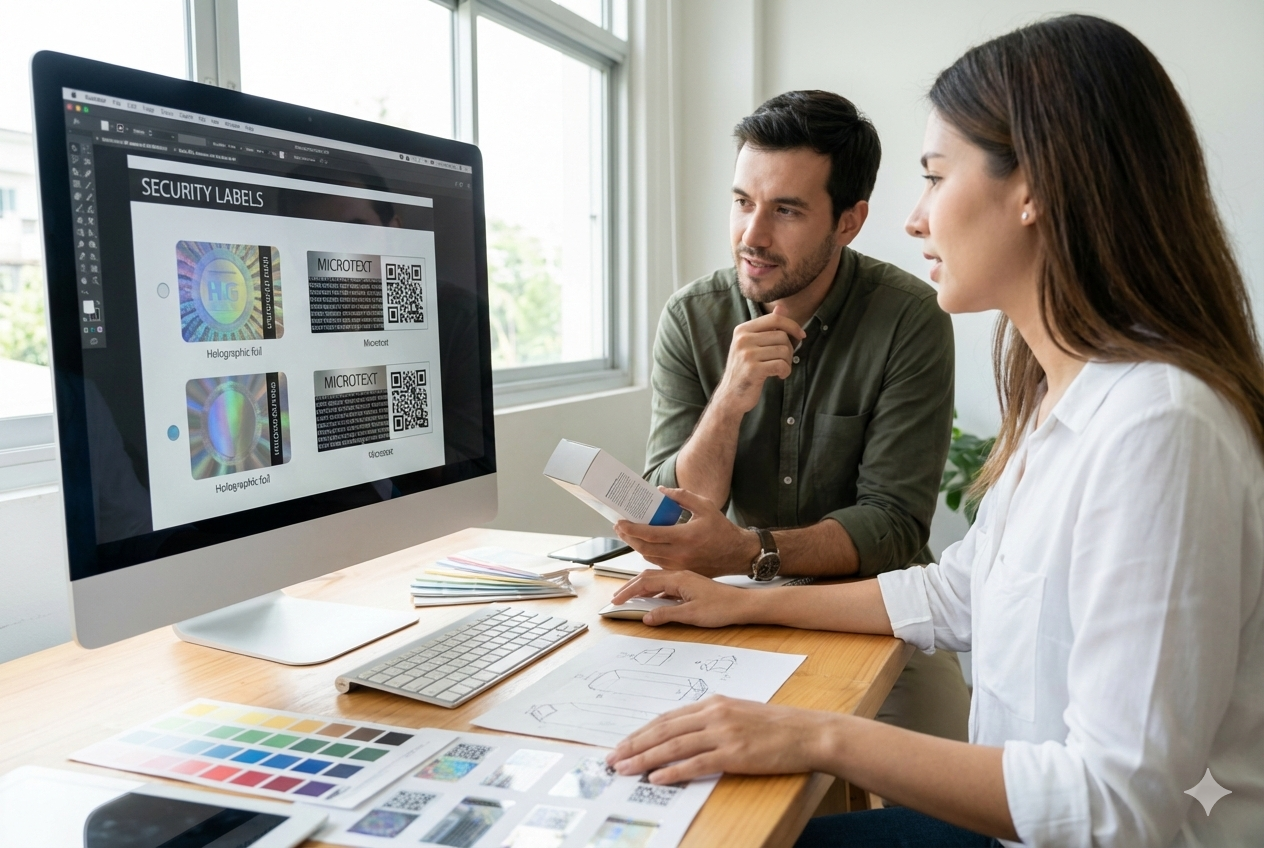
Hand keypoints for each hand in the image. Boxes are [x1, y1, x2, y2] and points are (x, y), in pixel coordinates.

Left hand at [606, 696, 841, 783]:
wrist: (807, 732)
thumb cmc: (776, 726)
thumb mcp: (739, 713)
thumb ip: (712, 721)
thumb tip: (684, 734)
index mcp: (713, 703)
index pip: (667, 718)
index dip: (641, 732)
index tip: (623, 743)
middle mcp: (714, 714)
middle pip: (664, 730)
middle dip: (634, 744)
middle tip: (612, 758)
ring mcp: (724, 733)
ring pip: (674, 746)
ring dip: (645, 758)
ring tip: (625, 768)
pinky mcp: (735, 754)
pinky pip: (696, 763)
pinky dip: (673, 771)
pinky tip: (656, 778)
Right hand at [610, 569, 755, 626]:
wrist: (742, 604)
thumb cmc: (721, 608)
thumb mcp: (691, 615)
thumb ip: (667, 615)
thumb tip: (646, 617)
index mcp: (678, 579)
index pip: (645, 582)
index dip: (628, 591)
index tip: (616, 600)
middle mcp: (679, 575)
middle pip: (648, 578)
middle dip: (630, 587)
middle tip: (617, 598)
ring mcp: (684, 579)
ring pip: (656, 581)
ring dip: (641, 589)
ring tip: (629, 598)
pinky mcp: (689, 585)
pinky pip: (665, 586)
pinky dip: (653, 592)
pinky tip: (652, 601)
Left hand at [614, 487, 759, 576]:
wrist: (737, 553)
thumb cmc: (722, 529)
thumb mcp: (705, 506)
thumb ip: (682, 496)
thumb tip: (661, 491)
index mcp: (685, 536)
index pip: (650, 534)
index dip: (632, 528)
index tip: (620, 522)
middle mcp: (680, 554)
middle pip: (644, 548)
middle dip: (628, 537)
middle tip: (619, 527)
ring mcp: (679, 565)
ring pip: (649, 557)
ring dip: (636, 546)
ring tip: (629, 534)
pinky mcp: (681, 571)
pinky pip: (658, 562)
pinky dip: (648, 552)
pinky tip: (645, 543)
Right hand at [714, 308, 805, 416]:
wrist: (730, 396)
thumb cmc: (744, 369)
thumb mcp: (751, 345)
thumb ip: (766, 326)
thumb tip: (781, 306)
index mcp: (742, 330)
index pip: (775, 319)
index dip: (792, 325)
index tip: (801, 335)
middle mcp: (742, 339)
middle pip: (782, 336)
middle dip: (789, 350)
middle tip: (783, 361)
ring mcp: (746, 354)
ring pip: (783, 350)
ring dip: (787, 362)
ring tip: (779, 370)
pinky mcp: (752, 369)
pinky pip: (781, 365)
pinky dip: (785, 372)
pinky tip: (779, 376)